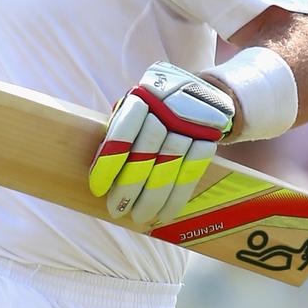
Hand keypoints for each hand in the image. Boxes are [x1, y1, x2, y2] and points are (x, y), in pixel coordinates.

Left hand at [87, 62, 233, 224]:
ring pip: (170, 167)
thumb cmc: (152, 105)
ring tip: (139, 217)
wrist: (197, 90)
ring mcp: (191, 123)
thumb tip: (102, 174)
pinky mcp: (208, 137)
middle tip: (117, 211)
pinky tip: (164, 214)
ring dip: (153, 199)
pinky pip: (191, 173)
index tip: (98, 189)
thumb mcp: (134, 106)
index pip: (122, 135)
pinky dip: (177, 198)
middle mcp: (167, 108)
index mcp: (142, 97)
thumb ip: (120, 132)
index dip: (109, 165)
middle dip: (129, 188)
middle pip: (146, 155)